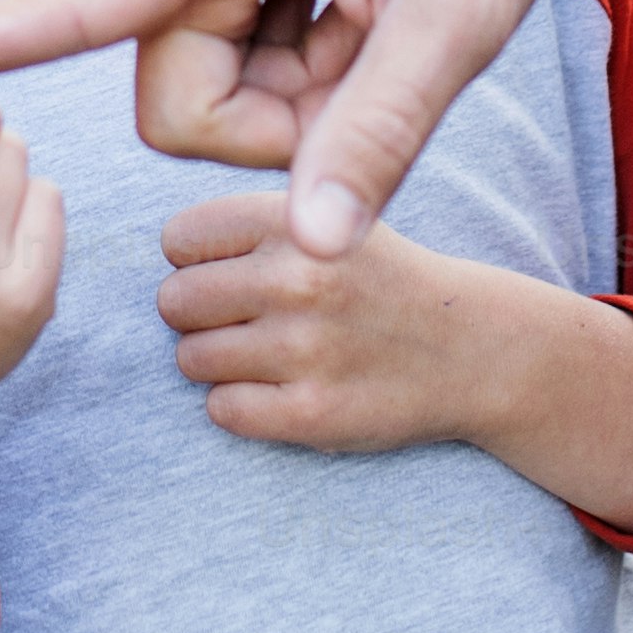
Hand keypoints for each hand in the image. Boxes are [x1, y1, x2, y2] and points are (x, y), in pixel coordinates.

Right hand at [0, 0, 578, 258]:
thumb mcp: (459, 20)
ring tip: (371, 11)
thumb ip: (380, 135)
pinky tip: (352, 0)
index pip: (72, 12)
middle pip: (184, 109)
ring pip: (206, 95)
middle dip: (284, 118)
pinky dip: (299, 56)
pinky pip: (223, 61)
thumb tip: (313, 251)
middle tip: (379, 49)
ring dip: (298, 85)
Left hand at [153, 191, 491, 453]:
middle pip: (173, 302)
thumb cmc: (379, 280)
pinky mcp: (311, 414)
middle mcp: (298, 280)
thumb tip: (160, 253)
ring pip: (189, 360)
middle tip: (250, 322)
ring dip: (217, 363)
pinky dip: (240, 406)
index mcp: (297, 220)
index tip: (236, 273)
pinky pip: (220, 411)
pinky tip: (282, 390)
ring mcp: (304, 350)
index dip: (199, 261)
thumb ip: (249, 224)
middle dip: (199, 315)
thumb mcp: (329, 217)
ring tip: (270, 356)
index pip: (179, 240)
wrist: (473, 350)